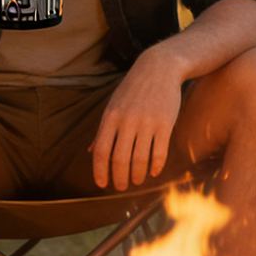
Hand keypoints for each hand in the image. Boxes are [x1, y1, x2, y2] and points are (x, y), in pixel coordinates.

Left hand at [91, 48, 185, 191]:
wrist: (160, 68)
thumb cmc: (133, 89)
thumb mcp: (113, 104)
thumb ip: (103, 129)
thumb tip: (91, 151)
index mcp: (111, 117)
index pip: (101, 150)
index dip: (100, 171)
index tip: (102, 184)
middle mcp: (127, 121)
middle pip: (120, 159)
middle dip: (119, 178)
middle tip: (121, 187)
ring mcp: (147, 123)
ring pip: (140, 159)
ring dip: (137, 175)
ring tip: (136, 181)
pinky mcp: (165, 124)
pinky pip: (159, 152)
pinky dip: (156, 166)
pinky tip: (154, 172)